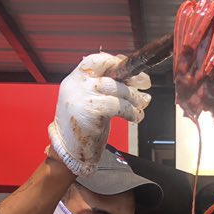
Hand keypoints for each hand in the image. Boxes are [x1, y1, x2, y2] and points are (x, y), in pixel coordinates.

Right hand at [48, 53, 151, 175]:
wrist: (67, 153)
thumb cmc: (83, 129)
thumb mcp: (90, 102)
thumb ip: (105, 88)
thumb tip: (132, 77)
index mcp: (74, 80)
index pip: (97, 60)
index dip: (117, 62)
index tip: (133, 71)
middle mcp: (76, 85)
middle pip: (110, 72)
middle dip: (132, 78)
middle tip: (145, 85)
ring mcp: (81, 97)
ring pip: (117, 88)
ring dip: (135, 97)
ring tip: (142, 105)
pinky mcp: (91, 111)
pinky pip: (119, 105)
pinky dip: (132, 111)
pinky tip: (136, 117)